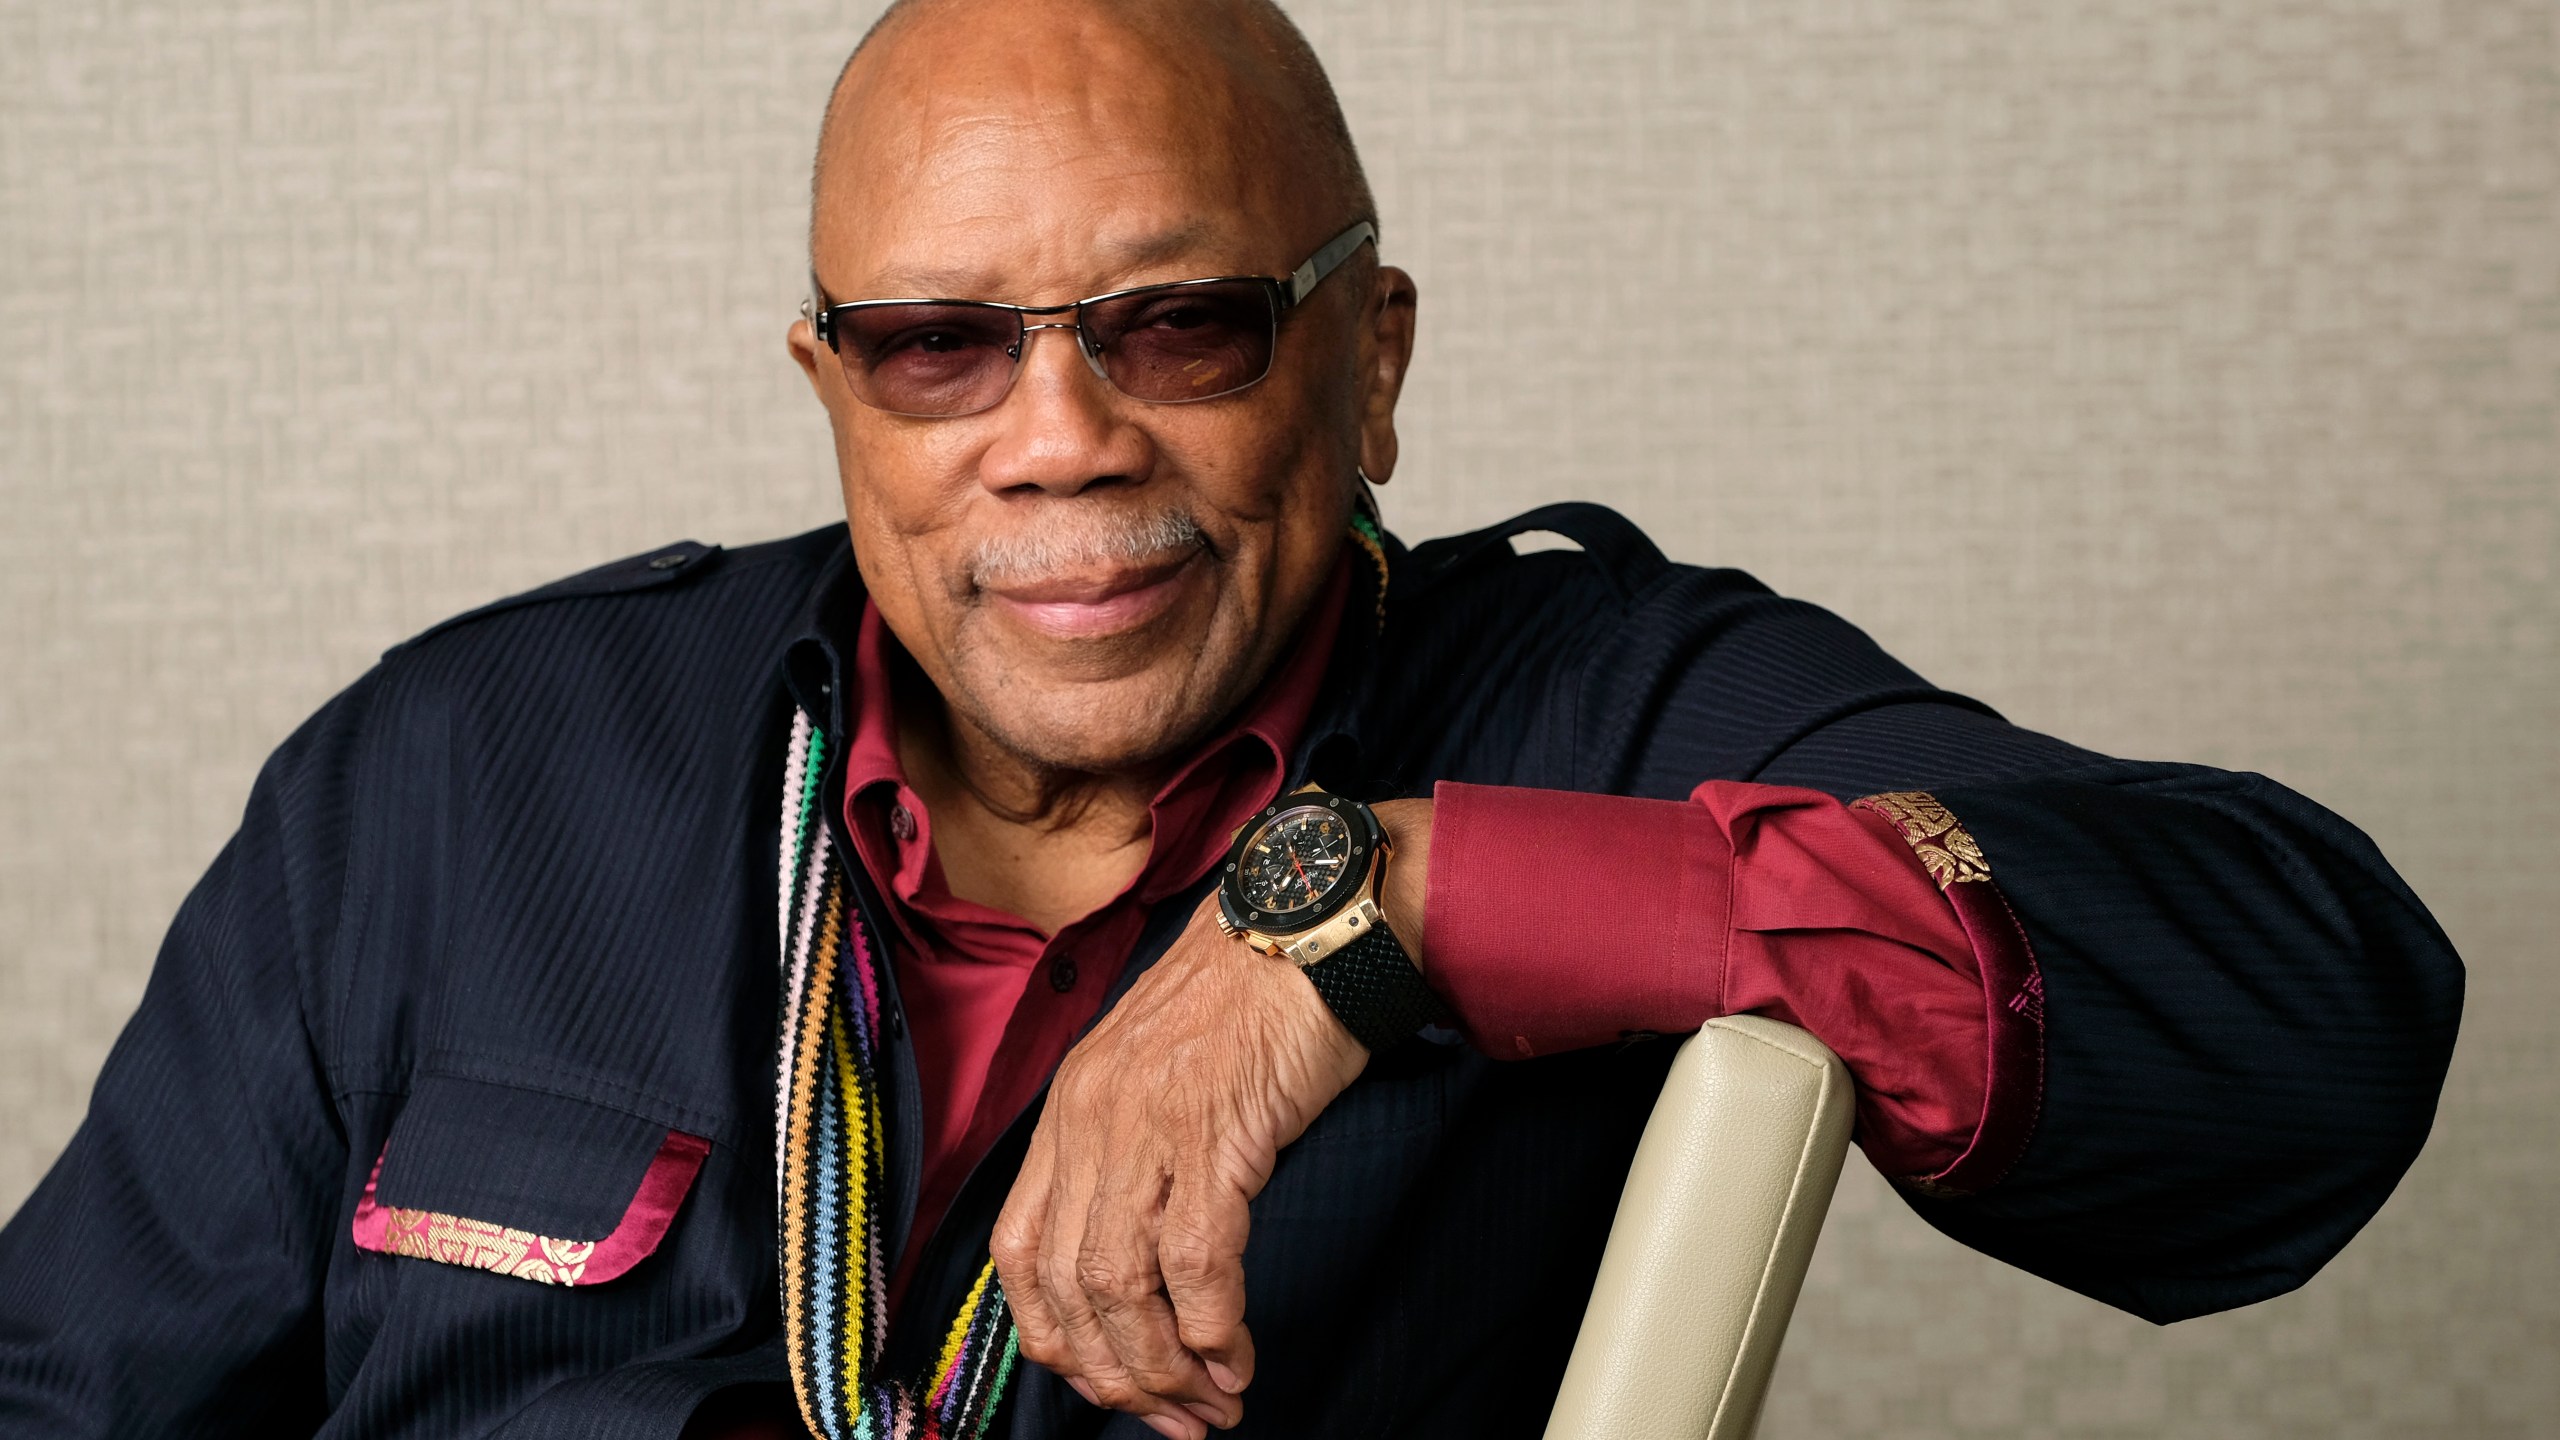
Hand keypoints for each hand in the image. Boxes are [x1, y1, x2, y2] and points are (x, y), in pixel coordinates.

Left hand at [991, 899, 1364, 1435]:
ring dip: (1164, 1367)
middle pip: (1064, 1287)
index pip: (1016, 1252)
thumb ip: (1131, 1149)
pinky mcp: (1215, 1132)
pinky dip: (1210, 1328)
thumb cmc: (1251, 1000)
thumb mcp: (1158, 1071)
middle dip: (1115, 1374)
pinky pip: (1195, 1262)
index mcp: (1068, 1109)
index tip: (1106, 1377)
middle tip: (1172, 1417)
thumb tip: (1141, 1258)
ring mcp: (1146, 1126)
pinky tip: (1235, 1356)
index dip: (1053, 1335)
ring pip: (1120, 1287)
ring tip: (1212, 1402)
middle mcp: (1090, 1120)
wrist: (1312, 926)